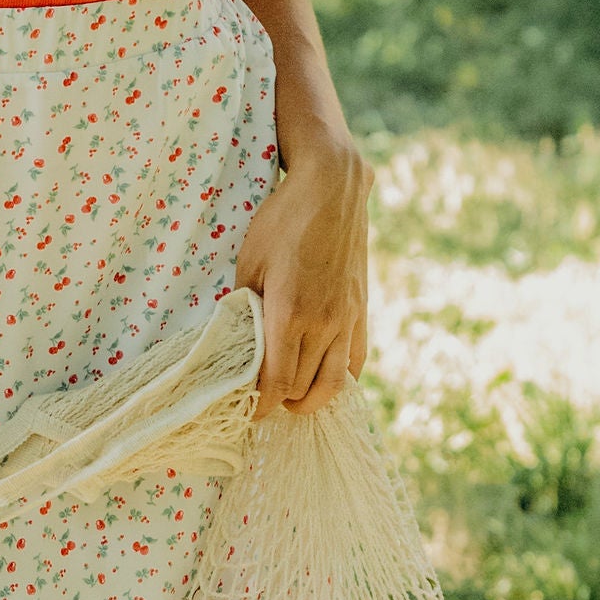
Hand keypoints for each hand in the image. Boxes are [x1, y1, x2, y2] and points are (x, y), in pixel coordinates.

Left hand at [233, 140, 369, 417]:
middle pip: (303, 388)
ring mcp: (347, 318)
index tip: (249, 411)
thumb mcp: (249, 261)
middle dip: (281, 403)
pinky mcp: (361, 310)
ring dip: (312, 399)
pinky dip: (339, 380)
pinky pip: (355, 360)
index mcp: (290, 313)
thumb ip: (245, 305)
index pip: (278, 381)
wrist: (333, 188)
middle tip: (261, 403)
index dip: (262, 404)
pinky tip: (323, 379)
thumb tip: (238, 338)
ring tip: (292, 400)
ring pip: (335, 384)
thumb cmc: (282, 220)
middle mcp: (324, 323)